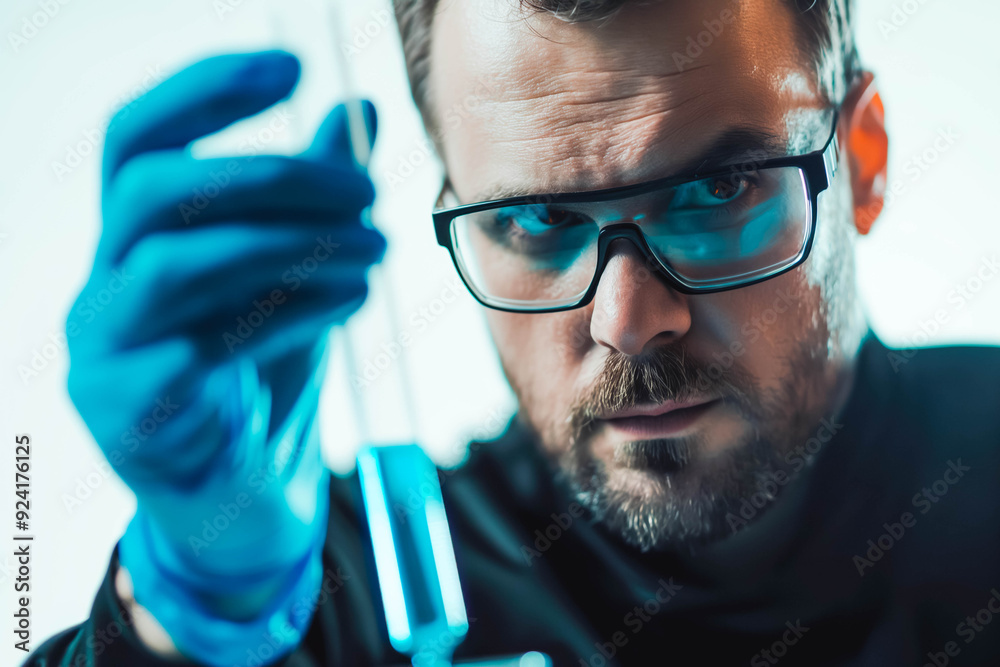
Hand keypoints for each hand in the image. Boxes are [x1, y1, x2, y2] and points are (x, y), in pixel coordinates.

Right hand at [65, 50, 384, 664]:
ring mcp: (105, 354)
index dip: (205, 91)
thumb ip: (318, 202)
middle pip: (155, 192)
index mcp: (137, 243)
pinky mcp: (128, 418)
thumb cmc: (264, 376)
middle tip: (366, 196)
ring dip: (292, 246)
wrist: (247, 496)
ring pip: (175, 265)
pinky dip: (286, 316)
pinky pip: (198, 350)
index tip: (294, 67)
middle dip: (273, 177)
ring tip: (375, 254)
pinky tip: (347, 306)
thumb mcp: (300, 277)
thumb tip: (359, 113)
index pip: (138, 141)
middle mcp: (105, 287)